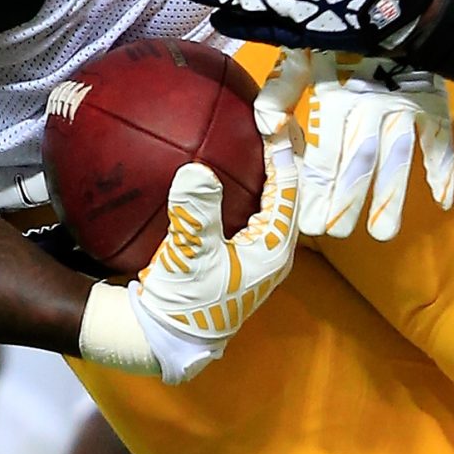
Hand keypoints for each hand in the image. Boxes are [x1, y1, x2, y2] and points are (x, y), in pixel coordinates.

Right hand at [77, 126, 301, 381]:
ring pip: (272, 197)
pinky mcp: (238, 250)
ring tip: (256, 130)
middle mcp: (274, 248)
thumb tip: (198, 171)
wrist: (164, 337)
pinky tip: (226, 162)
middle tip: (272, 116)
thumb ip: (195, 214)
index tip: (271, 118)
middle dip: (283, 153)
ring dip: (267, 166)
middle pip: (288, 189)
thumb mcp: (188, 257)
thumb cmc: (184, 302)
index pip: (288, 189)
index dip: (282, 151)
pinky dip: (245, 182)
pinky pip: (251, 206)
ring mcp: (257, 250)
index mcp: (274, 249)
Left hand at [260, 49, 453, 240]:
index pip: (324, 155)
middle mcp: (371, 104)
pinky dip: (444, 169)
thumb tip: (268, 127)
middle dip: (347, 202)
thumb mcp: (300, 49)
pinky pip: (441, 140)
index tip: (309, 223)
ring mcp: (406, 104)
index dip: (317, 190)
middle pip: (360, 163)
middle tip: (337, 233)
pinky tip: (441, 200)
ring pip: (398, 158)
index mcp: (335, 96)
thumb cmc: (337, 31)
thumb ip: (282, 88)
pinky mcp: (433, 101)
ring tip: (382, 232)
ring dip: (391, 197)